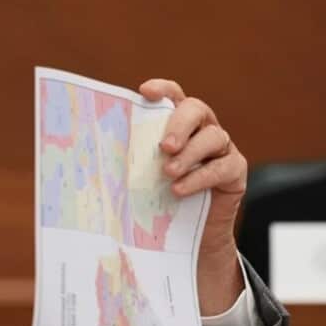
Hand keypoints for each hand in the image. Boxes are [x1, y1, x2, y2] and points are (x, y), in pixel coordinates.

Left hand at [140, 79, 245, 314]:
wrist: (192, 235)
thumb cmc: (163, 200)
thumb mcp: (143, 178)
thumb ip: (130, 163)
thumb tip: (91, 159)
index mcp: (178, 124)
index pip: (174, 95)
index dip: (163, 89)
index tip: (145, 91)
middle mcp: (202, 130)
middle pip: (196, 110)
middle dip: (179, 124)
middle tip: (163, 146)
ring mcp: (222, 149)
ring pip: (213, 136)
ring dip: (189, 153)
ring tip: (168, 173)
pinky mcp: (235, 171)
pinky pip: (224, 166)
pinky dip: (201, 177)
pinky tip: (181, 190)